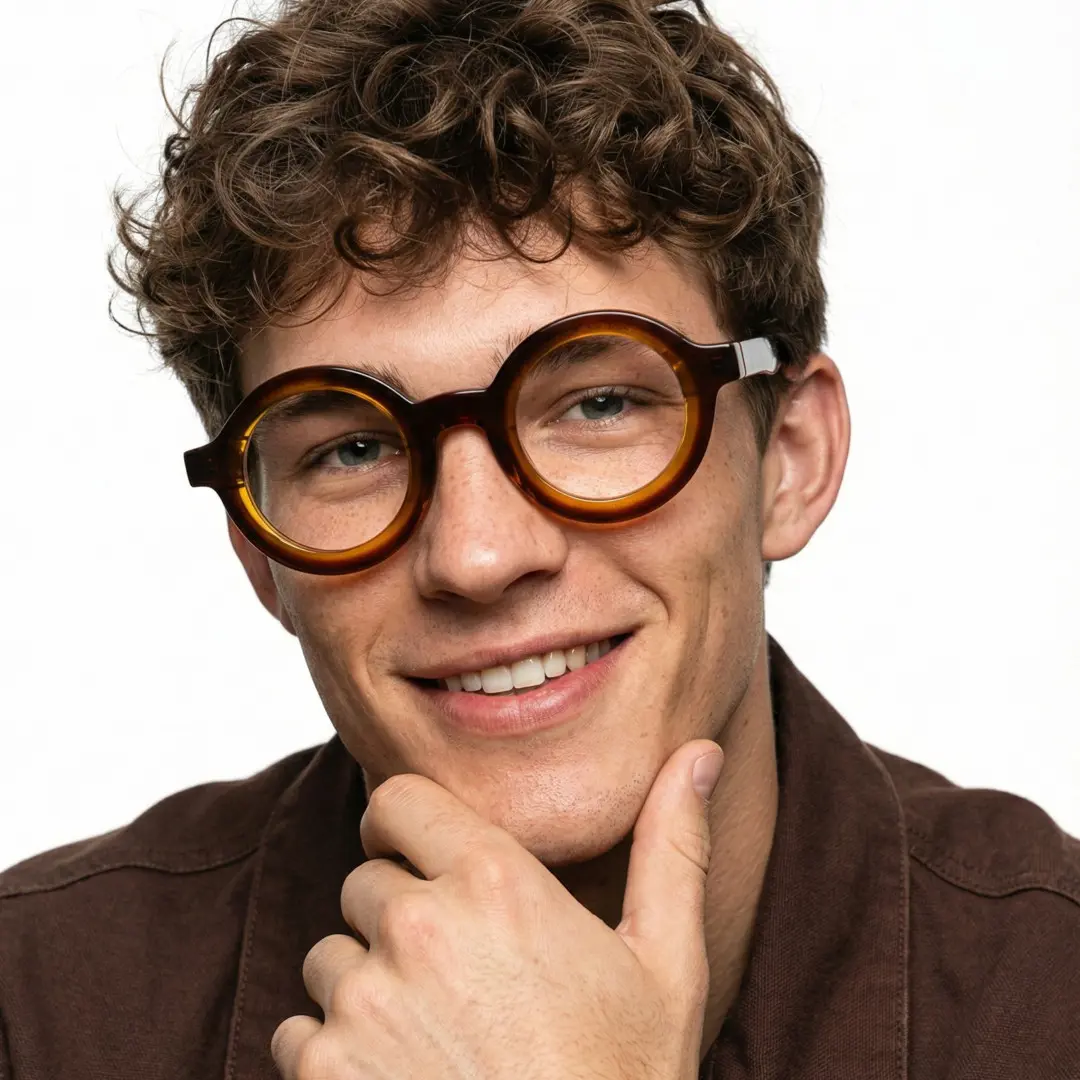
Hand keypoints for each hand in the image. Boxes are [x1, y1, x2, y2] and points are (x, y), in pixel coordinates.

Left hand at [271, 739, 724, 1079]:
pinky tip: (401, 1079)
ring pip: (330, 958)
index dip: (405, 827)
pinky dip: (332, 1052)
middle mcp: (420, 926)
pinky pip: (298, 1030)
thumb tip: (701, 755)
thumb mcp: (666, 963)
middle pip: (365, 883)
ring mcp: (365, 1001)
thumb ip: (673, 845)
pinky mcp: (324, 1071)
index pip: (398, 801)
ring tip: (434, 1035)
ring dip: (365, 986)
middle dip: (396, 915)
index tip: (422, 859)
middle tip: (454, 975)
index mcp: (495, 880)